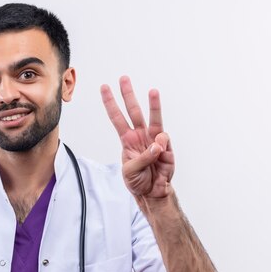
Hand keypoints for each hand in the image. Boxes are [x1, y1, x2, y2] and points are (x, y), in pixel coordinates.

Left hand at [101, 76, 173, 198]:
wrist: (153, 193)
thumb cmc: (138, 181)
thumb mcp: (130, 171)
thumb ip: (142, 158)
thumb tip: (157, 144)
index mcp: (127, 139)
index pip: (117, 118)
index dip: (110, 103)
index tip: (104, 88)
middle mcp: (140, 135)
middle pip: (133, 110)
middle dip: (128, 94)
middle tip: (124, 78)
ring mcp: (154, 139)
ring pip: (153, 117)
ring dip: (153, 104)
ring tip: (152, 91)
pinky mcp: (166, 147)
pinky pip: (163, 139)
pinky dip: (160, 146)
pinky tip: (159, 153)